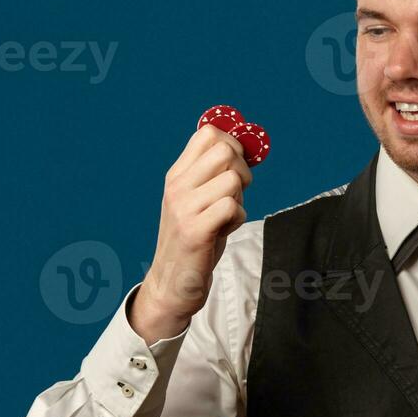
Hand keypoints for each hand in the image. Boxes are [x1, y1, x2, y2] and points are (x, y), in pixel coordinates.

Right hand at [130, 125, 252, 341]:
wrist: (172, 283)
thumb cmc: (194, 239)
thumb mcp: (197, 199)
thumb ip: (213, 174)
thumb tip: (245, 146)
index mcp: (177, 174)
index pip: (208, 133)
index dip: (233, 144)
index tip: (236, 167)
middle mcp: (177, 186)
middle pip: (225, 151)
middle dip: (242, 171)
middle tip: (235, 194)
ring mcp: (184, 208)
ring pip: (233, 180)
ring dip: (240, 199)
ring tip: (225, 216)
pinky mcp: (195, 231)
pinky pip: (232, 207)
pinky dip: (237, 219)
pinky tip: (224, 230)